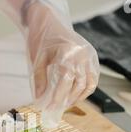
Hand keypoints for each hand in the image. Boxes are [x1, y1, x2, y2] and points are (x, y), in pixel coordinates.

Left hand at [0, 0, 99, 125]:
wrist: (50, 23)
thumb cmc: (42, 41)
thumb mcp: (37, 60)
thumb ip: (39, 80)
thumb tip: (41, 99)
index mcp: (67, 53)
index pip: (65, 81)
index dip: (59, 97)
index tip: (51, 108)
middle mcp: (82, 55)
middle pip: (78, 84)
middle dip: (67, 99)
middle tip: (56, 109)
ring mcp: (90, 55)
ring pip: (88, 83)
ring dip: (78, 96)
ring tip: (66, 103)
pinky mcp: (93, 57)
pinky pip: (93, 78)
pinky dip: (86, 89)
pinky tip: (75, 95)